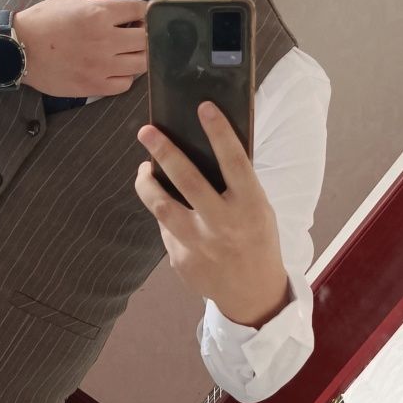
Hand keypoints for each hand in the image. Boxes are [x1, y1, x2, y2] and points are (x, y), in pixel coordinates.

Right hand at [13, 0, 147, 97]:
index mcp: (99, 14)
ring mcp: (101, 66)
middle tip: (136, 35)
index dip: (143, 11)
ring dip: (140, 57)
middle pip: (146, 39)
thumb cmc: (42, 21)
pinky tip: (117, 70)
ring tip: (129, 53)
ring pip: (141, 64)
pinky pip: (124, 84)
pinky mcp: (94, 86)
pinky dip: (125, 77)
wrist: (19, 50)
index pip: (140, 10)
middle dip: (145, 34)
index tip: (139, 16)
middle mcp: (105, 40)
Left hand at [134, 101, 290, 328]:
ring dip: (146, 184)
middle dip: (164, 151)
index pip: (234, 161)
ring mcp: (199, 243)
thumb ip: (235, 188)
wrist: (252, 294)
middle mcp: (223, 224)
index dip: (219, 132)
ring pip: (161, 206)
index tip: (204, 108)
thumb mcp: (259, 211)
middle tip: (146, 131)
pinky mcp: (180, 259)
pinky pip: (165, 228)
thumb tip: (202, 154)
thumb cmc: (256, 242)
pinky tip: (167, 208)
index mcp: (250, 206)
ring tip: (144, 170)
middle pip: (187, 181)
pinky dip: (164, 214)